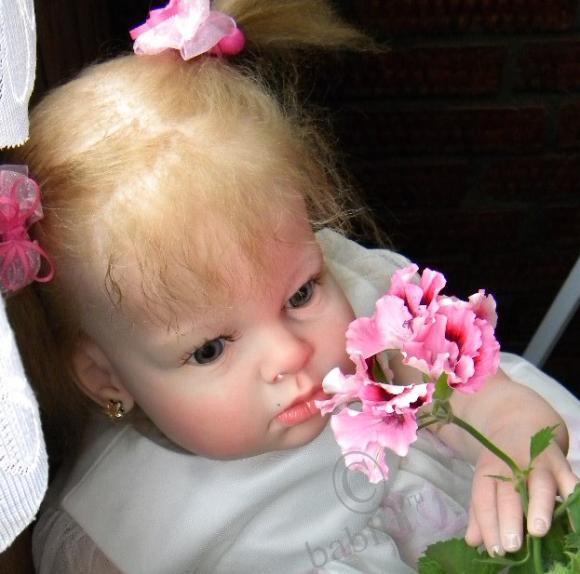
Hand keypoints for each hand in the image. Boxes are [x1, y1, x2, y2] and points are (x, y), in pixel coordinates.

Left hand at [464, 430, 577, 556]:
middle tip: (512, 546)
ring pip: (539, 485)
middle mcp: (512, 467)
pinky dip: (574, 497)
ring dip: (539, 508)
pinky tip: (575, 520)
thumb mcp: (485, 480)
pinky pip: (571, 482)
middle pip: (509, 494)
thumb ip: (480, 512)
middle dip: (509, 519)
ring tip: (539, 531)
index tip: (495, 550)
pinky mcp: (561, 465)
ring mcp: (538, 465)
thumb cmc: (501, 462)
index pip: (484, 498)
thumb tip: (474, 542)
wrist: (518, 423)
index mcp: (489, 471)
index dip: (488, 524)